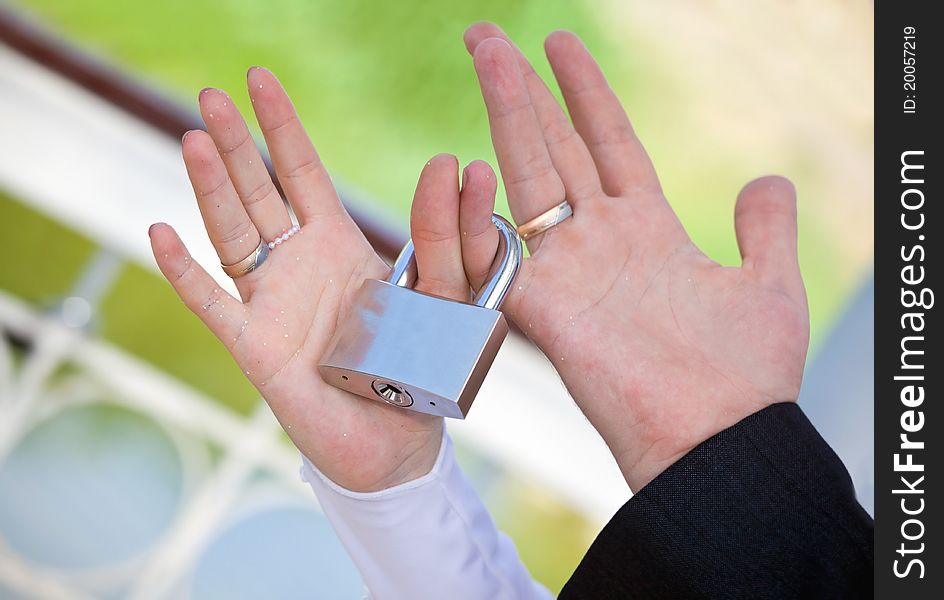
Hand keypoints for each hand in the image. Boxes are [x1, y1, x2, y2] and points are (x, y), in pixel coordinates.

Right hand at [149, 68, 496, 491]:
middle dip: (235, 144)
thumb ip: (444, 239)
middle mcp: (296, 268)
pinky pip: (215, 306)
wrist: (394, 445)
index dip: (280, 128)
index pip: (301, 175)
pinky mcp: (257, 350)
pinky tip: (160, 232)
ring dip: (212, 190)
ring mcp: (271, 305)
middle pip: (257, 193)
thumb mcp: (443, 296)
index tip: (259, 79)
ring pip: (233, 235)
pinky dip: (187, 274)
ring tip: (193, 139)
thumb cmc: (417, 370)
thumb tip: (452, 163)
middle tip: (210, 94)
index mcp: (337, 247)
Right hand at [459, 24, 809, 490]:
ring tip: (485, 53)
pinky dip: (476, 213)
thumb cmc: (747, 376)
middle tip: (487, 36)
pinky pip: (497, 252)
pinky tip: (463, 159)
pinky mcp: (542, 308)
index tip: (560, 44)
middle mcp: (600, 242)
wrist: (717, 441)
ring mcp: (568, 270)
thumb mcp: (769, 285)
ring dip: (505, 113)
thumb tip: (768, 179)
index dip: (585, 93)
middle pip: (554, 146)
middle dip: (522, 89)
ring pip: (527, 173)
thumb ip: (764, 229)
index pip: (608, 143)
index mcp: (649, 231)